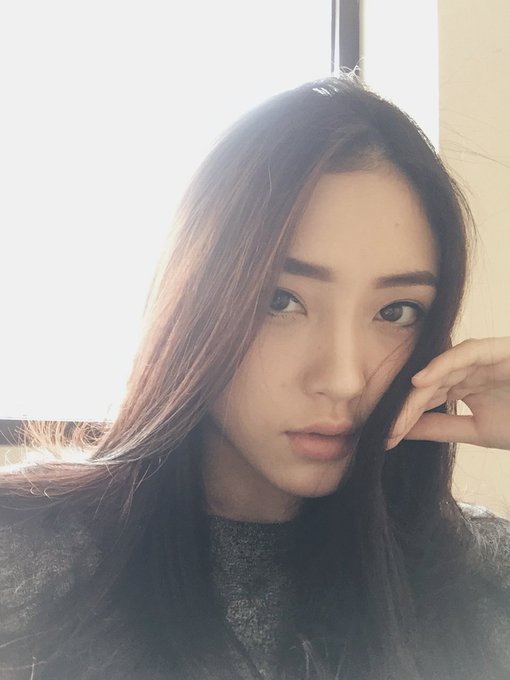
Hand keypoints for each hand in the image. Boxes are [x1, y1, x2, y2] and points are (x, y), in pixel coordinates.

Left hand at [386, 337, 509, 450]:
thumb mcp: (479, 431)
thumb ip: (443, 427)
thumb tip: (403, 431)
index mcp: (466, 385)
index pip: (427, 397)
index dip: (407, 416)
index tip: (387, 438)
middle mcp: (470, 368)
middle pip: (429, 382)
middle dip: (407, 406)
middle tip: (387, 430)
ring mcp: (483, 357)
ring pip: (441, 368)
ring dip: (418, 389)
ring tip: (396, 409)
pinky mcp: (496, 349)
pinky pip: (465, 352)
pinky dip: (441, 364)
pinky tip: (419, 381)